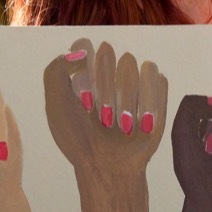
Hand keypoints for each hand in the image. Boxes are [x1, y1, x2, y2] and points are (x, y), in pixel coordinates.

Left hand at [44, 39, 167, 211]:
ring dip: (124, 98)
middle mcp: (108, 71)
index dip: (83, 70)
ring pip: (132, 64)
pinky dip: (148, 102)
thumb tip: (81, 53)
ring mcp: (133, 80)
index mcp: (83, 70)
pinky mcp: (156, 90)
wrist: (107, 166)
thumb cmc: (79, 139)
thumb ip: (56, 71)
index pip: (84, 45)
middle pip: (108, 53)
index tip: (82, 95)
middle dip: (102, 87)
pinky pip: (155, 78)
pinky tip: (141, 122)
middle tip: (100, 114)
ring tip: (119, 124)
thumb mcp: (56, 107)